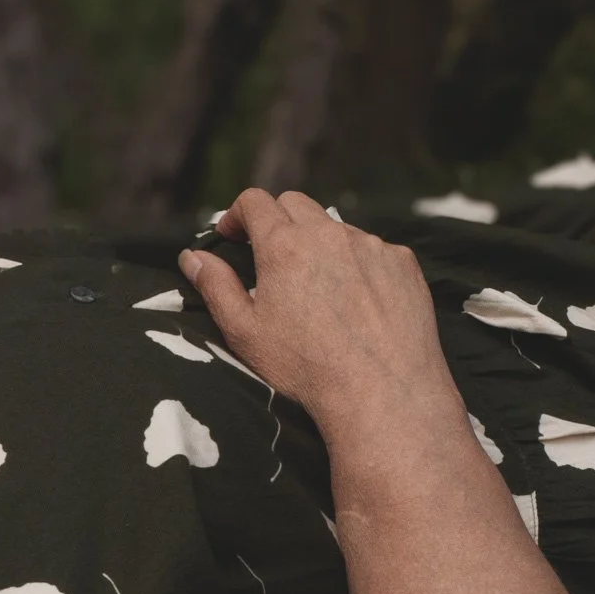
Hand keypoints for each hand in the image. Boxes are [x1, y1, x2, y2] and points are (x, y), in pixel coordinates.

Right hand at [182, 189, 458, 431]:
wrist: (381, 392)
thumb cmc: (306, 367)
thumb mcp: (244, 332)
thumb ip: (215, 286)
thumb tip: (192, 257)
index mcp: (284, 246)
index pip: (254, 201)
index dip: (236, 214)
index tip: (232, 235)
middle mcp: (329, 234)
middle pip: (295, 203)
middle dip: (276, 220)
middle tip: (269, 258)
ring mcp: (371, 246)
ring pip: (335, 228)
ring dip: (319, 244)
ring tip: (316, 289)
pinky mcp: (402, 263)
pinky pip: (373, 250)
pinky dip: (357, 264)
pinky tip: (355, 302)